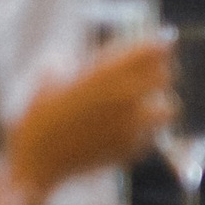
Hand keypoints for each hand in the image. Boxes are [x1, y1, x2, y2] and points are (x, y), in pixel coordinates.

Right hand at [7, 39, 175, 199]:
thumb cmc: (37, 119)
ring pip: (168, 107)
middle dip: (162, 71)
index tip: (164, 41)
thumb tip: (78, 60)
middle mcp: (123, 96)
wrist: (36, 162)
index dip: (159, 44)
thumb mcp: (49, 81)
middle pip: (165, 75)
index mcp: (103, 74)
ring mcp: (131, 124)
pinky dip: (148, 130)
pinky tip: (131, 129)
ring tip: (147, 105)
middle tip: (153, 73)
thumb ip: (72, 65)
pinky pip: (154, 134)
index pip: (149, 50)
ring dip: (160, 103)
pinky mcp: (132, 148)